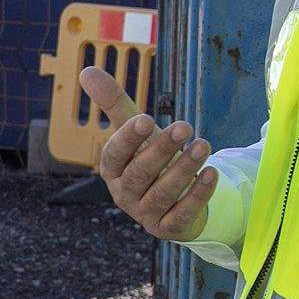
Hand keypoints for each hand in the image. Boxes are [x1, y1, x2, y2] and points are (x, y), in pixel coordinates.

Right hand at [83, 65, 218, 243]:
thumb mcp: (136, 132)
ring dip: (184, 170)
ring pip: (162, 193)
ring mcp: (146, 213)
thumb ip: (114, 103)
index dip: (128, 138)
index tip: (145, 118)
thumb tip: (86, 70)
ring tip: (204, 145)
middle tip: (184, 126)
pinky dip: (198, 195)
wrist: (173, 200)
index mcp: (112, 170)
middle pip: (139, 174)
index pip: (114, 154)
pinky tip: (212, 173)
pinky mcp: (169, 227)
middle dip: (161, 150)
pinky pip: (182, 214)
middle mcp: (125, 193)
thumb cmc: (151, 159)